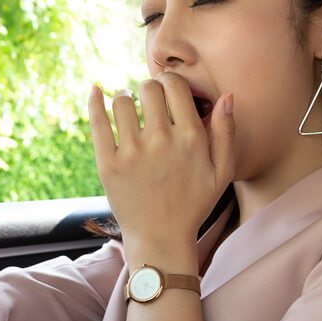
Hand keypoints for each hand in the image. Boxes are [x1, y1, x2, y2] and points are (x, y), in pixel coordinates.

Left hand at [87, 73, 234, 262]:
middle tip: (148, 101)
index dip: (170, 82)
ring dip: (124, 98)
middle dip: (148, 89)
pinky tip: (95, 91)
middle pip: (148, 88)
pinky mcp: (107, 164)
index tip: (166, 90)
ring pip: (121, 101)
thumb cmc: (193, 204)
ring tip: (127, 107)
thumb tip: (227, 96)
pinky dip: (94, 101)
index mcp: (190, 138)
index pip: (175, 86)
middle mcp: (161, 141)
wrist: (160, 239)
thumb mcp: (222, 172)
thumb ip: (227, 132)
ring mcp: (132, 152)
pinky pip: (97, 122)